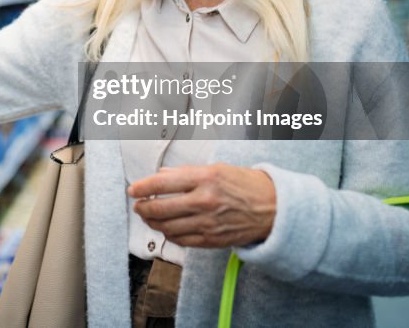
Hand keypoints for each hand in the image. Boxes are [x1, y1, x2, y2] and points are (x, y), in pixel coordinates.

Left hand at [127, 163, 275, 248]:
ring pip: (167, 227)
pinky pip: (181, 240)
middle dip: (142, 207)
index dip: (142, 187)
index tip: (133, 189)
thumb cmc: (248, 185)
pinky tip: (167, 228)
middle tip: (138, 205)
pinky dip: (169, 235)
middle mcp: (204, 201)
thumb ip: (186, 172)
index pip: (162, 183)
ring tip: (149, 216)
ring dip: (152, 223)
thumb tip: (162, 175)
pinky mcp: (211, 240)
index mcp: (205, 178)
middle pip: (160, 208)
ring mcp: (207, 223)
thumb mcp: (218, 168)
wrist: (275, 209)